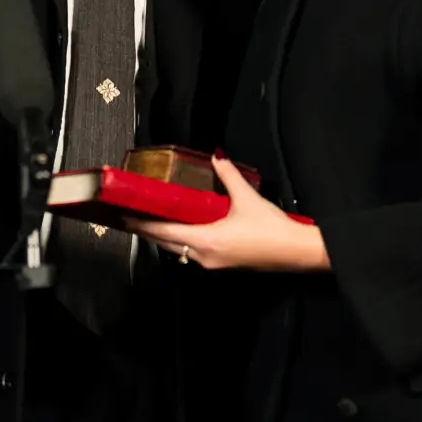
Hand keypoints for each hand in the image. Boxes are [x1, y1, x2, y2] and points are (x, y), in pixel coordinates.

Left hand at [127, 154, 329, 272]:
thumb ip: (229, 175)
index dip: (142, 223)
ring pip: (179, 250)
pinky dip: (182, 240)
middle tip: (131, 215)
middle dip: (148, 230)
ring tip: (153, 220)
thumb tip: (217, 156)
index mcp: (206, 240)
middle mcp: (204, 256)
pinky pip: (193, 252)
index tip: (124, 215)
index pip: (164, 232)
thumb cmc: (273, 230)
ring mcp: (213, 263)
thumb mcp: (248, 199)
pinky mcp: (223, 264)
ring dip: (165, 236)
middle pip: (166, 243)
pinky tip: (183, 229)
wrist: (297, 253)